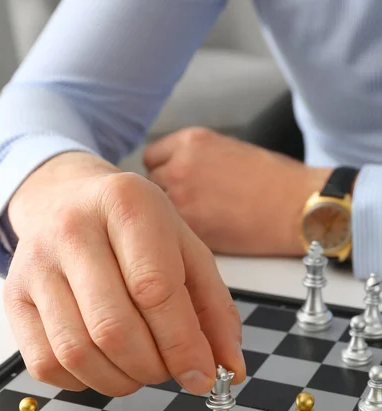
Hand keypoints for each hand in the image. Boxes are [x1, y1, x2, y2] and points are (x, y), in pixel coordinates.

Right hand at [4, 152, 244, 396]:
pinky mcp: (13, 296)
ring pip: (76, 352)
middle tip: (168, 370)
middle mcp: (71, 229)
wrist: (69, 202)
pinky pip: (46, 364)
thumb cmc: (135, 229)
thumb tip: (229, 370)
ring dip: (120, 381)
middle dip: (152, 368)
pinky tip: (105, 364)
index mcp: (126, 204)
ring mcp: (35, 264)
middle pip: (113, 327)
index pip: (155, 289)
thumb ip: (214, 310)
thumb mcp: (186, 252)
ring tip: (140, 368)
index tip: (202, 376)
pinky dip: (83, 382)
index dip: (182, 345)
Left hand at [144, 127, 330, 255]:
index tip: (171, 182)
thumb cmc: (273, 180)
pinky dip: (183, 232)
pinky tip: (207, 230)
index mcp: (190, 142)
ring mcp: (182, 200)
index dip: (162, 172)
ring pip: (158, 211)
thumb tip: (174, 170)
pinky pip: (174, 230)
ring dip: (170, 215)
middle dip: (163, 194)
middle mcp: (179, 167)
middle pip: (149, 184)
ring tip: (199, 218)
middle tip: (188, 203)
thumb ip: (194, 157)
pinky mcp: (192, 228)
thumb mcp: (228, 149)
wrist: (297, 207)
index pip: (151, 157)